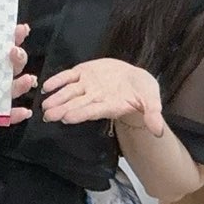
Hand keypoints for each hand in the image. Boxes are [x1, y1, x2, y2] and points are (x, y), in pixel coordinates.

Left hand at [6, 23, 35, 124]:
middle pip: (12, 66)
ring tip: (27, 81)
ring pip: (12, 88)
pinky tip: (23, 112)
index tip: (21, 29)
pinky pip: (7, 115)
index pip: (2, 47)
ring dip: (21, 84)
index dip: (13, 38)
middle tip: (14, 52)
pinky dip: (15, 114)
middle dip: (18, 58)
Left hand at [39, 58, 163, 137]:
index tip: (67, 118)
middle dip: (62, 109)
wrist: (135, 79)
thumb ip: (153, 114)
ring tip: (44, 104)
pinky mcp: (83, 72)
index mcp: (109, 105)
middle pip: (76, 104)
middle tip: (48, 115)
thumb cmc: (143, 92)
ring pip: (69, 92)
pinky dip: (57, 80)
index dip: (80, 114)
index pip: (93, 111)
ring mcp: (87, 85)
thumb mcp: (152, 100)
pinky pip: (68, 76)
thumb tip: (159, 131)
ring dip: (56, 98)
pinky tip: (46, 86)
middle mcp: (94, 97)